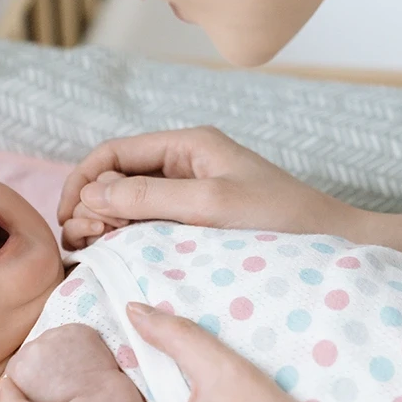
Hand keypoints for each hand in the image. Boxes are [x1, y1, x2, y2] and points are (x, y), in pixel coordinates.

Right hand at [57, 126, 356, 249]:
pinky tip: (122, 256)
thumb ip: (150, 196)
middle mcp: (187, 163)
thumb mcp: (211, 205)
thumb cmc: (281, 220)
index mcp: (189, 145)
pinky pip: (151, 222)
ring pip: (130, 202)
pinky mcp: (200, 220)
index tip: (68, 217)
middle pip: (117, 176)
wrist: (333, 244)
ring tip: (96, 251)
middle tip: (83, 242)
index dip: (83, 180)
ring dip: (107, 223)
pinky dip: (129, 236)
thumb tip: (92, 192)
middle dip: (91, 204)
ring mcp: (193, 192)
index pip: (115, 152)